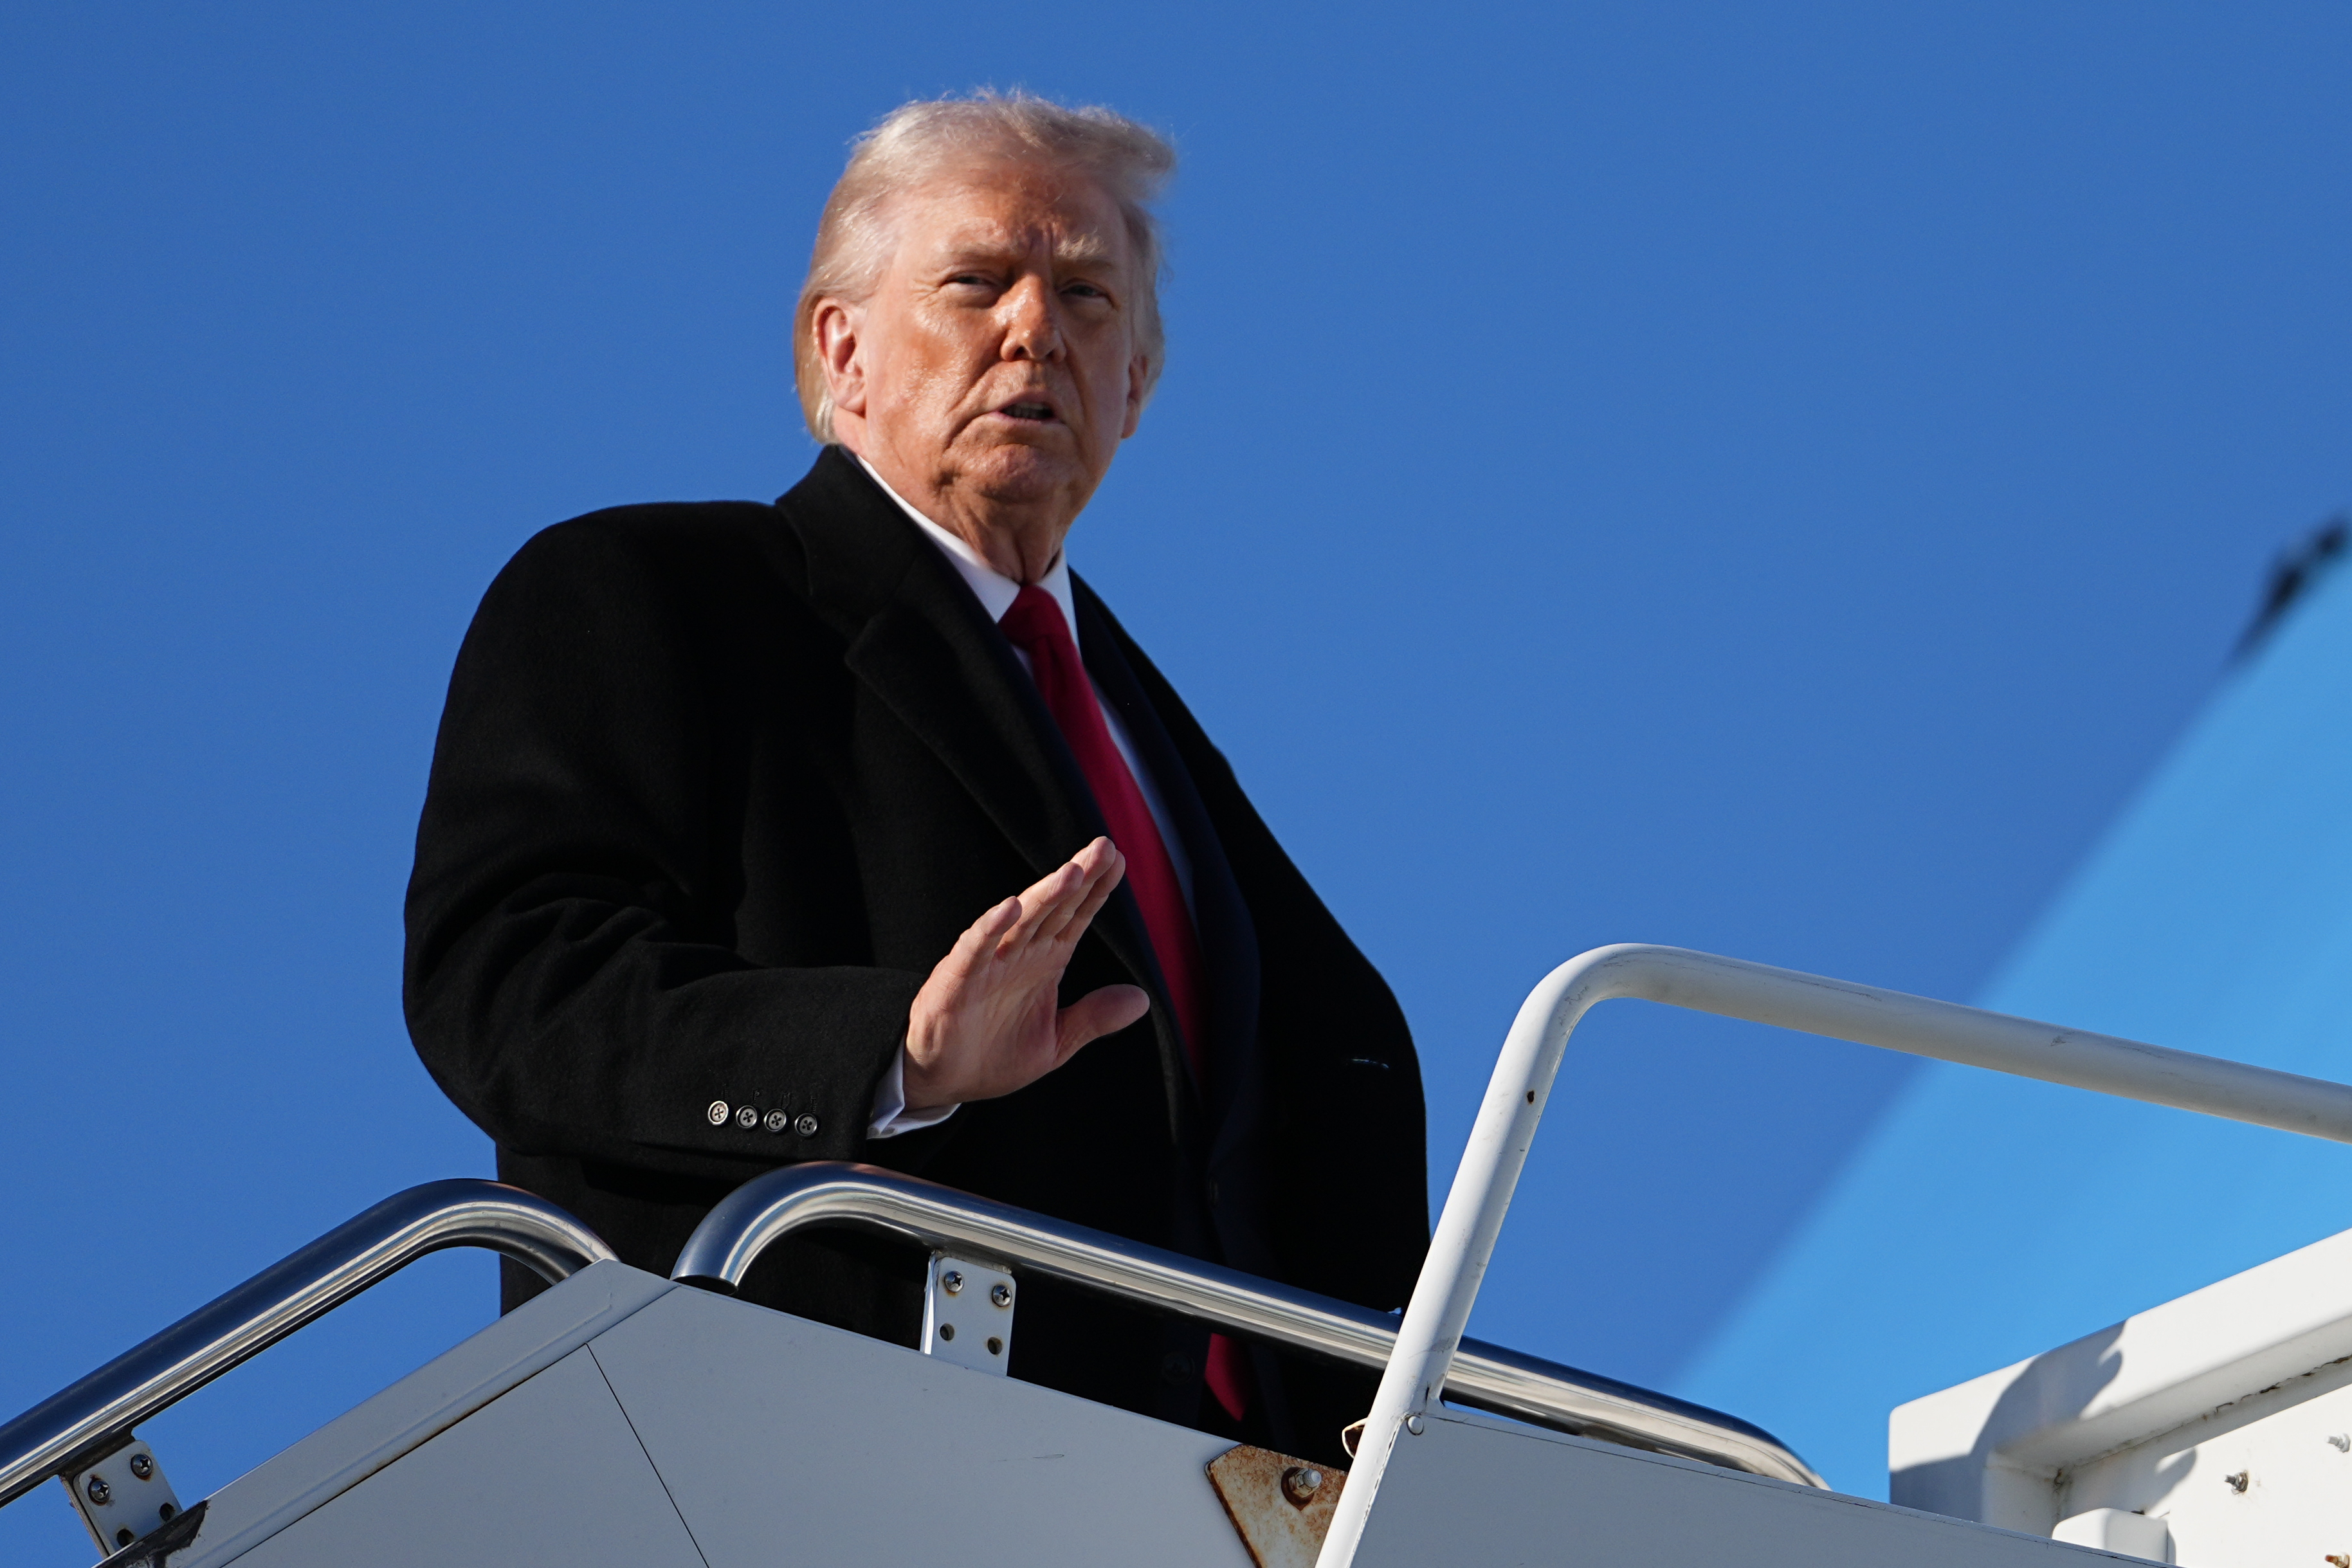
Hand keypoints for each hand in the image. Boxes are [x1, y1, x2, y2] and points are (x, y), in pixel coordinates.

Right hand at [902, 837, 1150, 1111]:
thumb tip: (1142, 999)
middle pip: (1053, 908)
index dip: (1097, 890)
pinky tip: (1009, 908)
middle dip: (1078, 877)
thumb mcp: (1056, 1042)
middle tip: (1105, 847)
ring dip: (1044, 895)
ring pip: (1020, 922)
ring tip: (1071, 872)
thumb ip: (1093, 1018)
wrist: (943, 1080)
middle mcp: (1019, 954)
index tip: (1120, 861)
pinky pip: (974, 949)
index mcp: (1045, 962)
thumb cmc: (994, 1055)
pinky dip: (990, 928)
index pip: (1076, 917)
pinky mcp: (957, 980)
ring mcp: (988, 964)